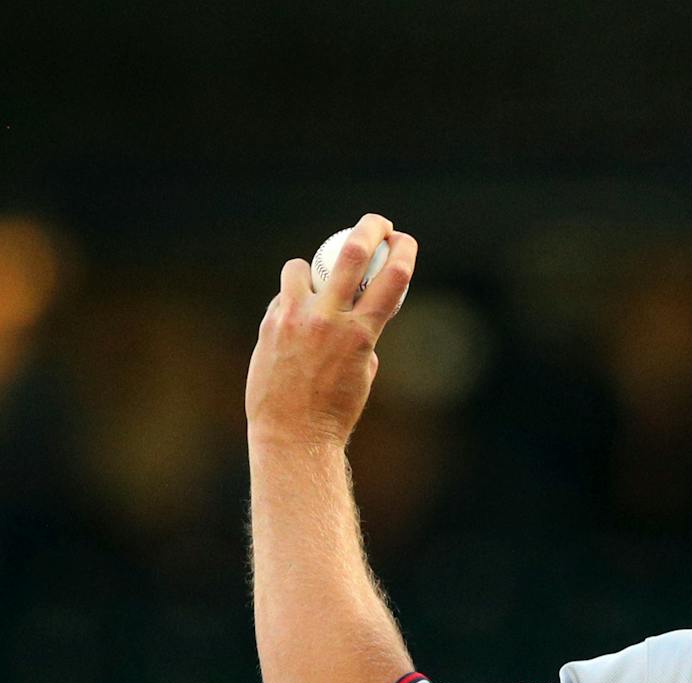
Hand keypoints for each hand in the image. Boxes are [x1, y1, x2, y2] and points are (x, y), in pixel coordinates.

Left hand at [245, 213, 417, 446]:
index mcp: (361, 334)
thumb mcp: (363, 373)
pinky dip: (291, 303)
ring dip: (312, 272)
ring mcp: (295, 319)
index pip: (392, 280)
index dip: (403, 252)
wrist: (294, 434)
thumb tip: (356, 313)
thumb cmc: (335, 411)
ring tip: (314, 289)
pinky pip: (283, 296)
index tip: (405, 240)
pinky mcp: (270, 324)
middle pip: (351, 255)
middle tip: (378, 223)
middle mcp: (328, 320)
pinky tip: (293, 327)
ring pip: (302, 267)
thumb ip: (362, 337)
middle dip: (369, 229)